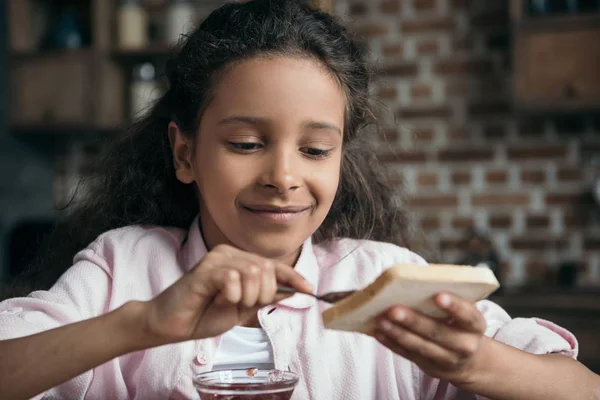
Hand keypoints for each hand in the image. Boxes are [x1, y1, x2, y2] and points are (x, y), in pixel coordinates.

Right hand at [140, 244, 312, 344]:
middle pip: (267, 270)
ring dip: (246, 297)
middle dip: (262, 294)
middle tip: (242, 304)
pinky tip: (218, 299)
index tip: (310, 289)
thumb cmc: (203, 314)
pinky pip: (234, 279)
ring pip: (254, 273)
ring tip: (228, 302)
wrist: (171, 324)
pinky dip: (232, 295)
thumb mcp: (241, 308)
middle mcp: (229, 253)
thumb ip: (262, 297)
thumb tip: (290, 291)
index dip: (293, 277)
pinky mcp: (205, 269)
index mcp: (239, 260)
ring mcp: (217, 258)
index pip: (273, 266)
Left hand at [374, 292, 486, 387]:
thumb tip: (415, 277)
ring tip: (380, 320)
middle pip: (438, 333)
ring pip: (420, 346)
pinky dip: (391, 343)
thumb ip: (446, 294)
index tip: (438, 295)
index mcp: (475, 325)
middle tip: (394, 309)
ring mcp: (446, 359)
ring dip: (398, 333)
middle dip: (414, 321)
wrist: (467, 359)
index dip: (454, 306)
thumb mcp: (463, 309)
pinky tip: (378, 331)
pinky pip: (407, 355)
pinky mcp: (428, 366)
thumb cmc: (458, 322)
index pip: (468, 315)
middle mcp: (465, 345)